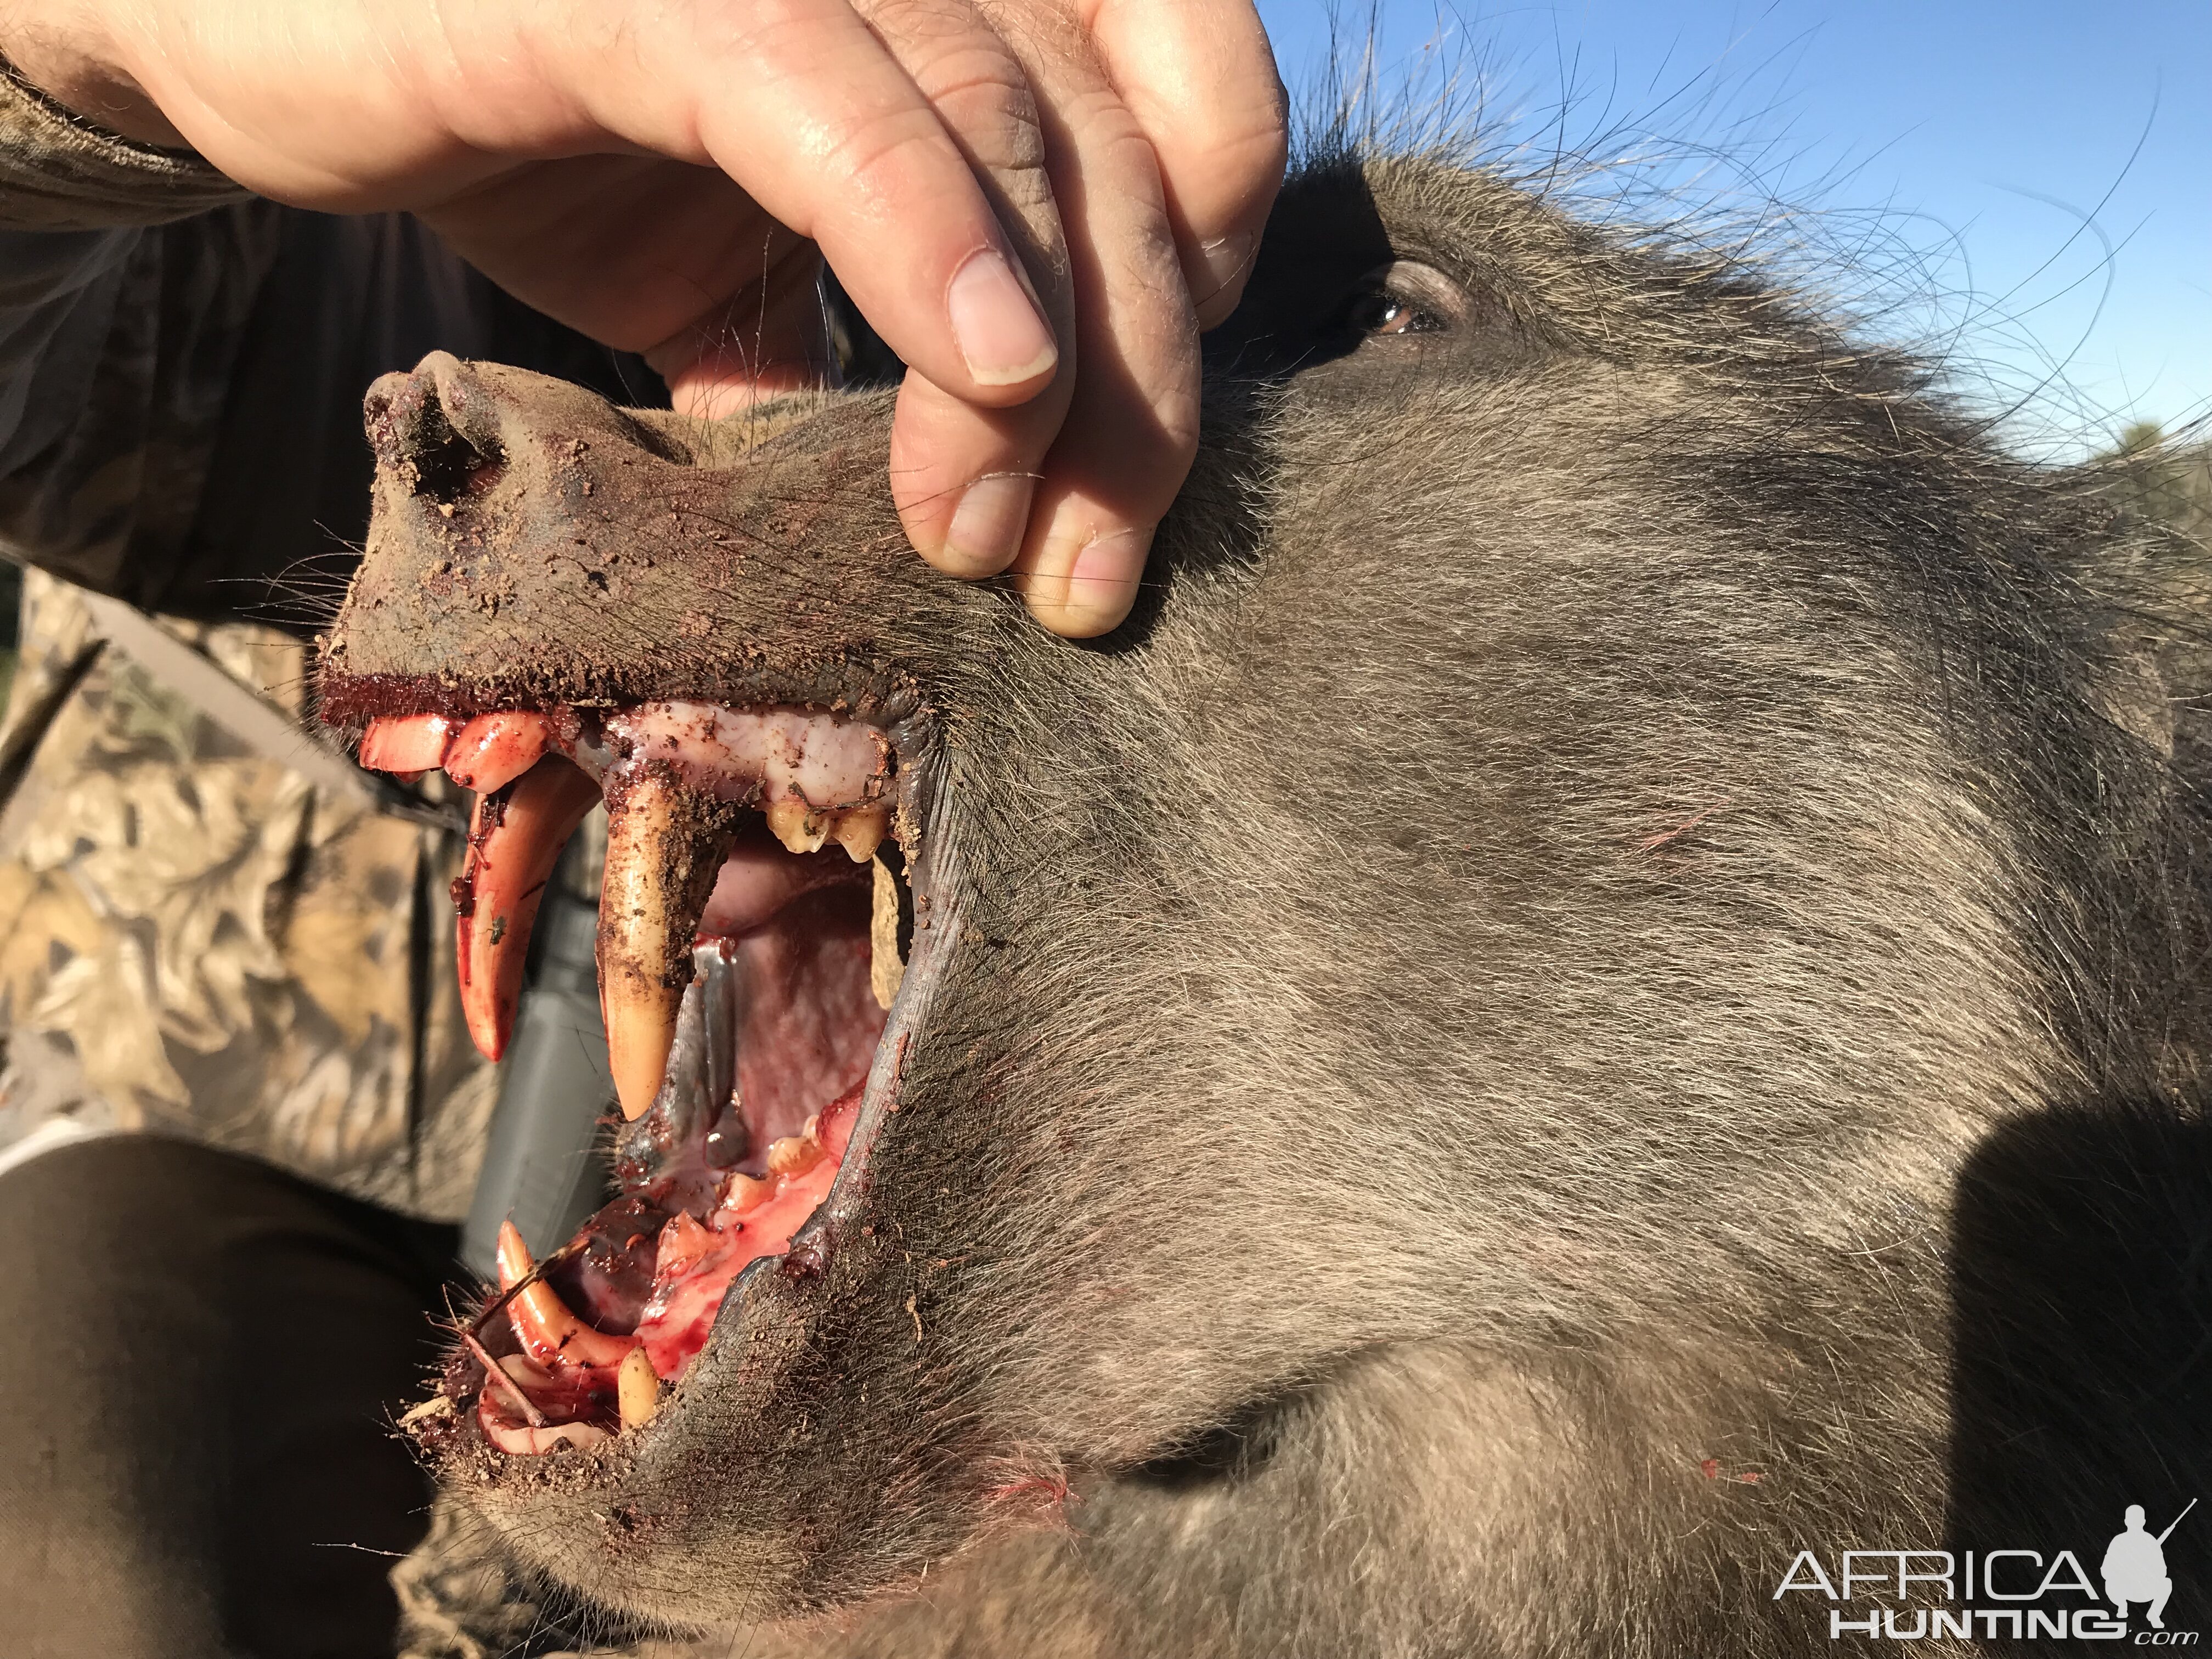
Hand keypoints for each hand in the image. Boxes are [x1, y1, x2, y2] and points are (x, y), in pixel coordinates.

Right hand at [6, 0, 1287, 635]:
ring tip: (1004, 549)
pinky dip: (930, 246)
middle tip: (1093, 573)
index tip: (1149, 438)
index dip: (1203, 263)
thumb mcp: (725, 247)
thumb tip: (952, 501)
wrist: (247, 24)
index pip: (1181, 86)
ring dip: (1047, 378)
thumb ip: (845, 334)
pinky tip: (987, 383)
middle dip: (1140, 389)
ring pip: (1007, 141)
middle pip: (1115, 148)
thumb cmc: (512, 113)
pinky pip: (836, 111)